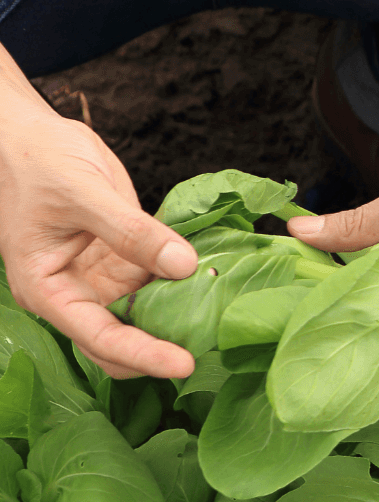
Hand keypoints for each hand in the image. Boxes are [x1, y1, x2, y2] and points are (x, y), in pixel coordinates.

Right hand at [0, 110, 196, 378]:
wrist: (31, 136)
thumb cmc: (38, 162)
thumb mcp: (84, 193)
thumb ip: (132, 232)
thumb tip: (185, 267)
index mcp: (48, 291)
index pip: (99, 337)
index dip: (142, 355)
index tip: (184, 365)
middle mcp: (76, 293)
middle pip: (122, 339)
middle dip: (163, 347)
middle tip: (213, 347)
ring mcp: (102, 278)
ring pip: (146, 313)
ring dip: (180, 316)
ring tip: (225, 319)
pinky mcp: (124, 259)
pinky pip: (158, 279)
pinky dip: (185, 283)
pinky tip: (219, 282)